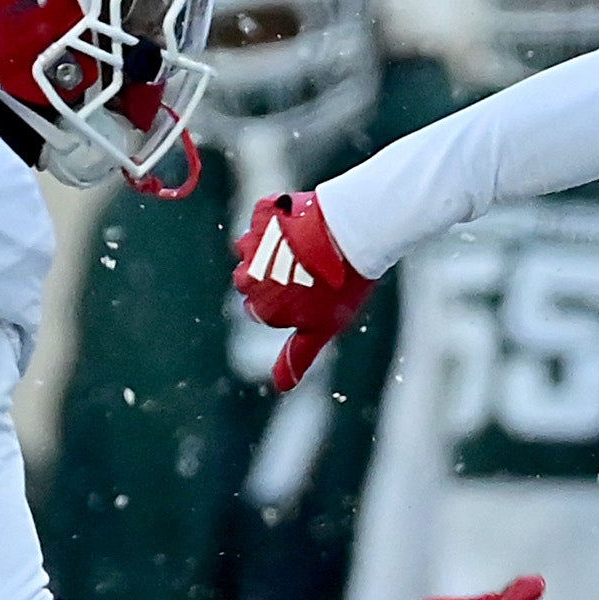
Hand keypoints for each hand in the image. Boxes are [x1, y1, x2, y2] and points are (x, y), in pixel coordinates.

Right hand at [234, 191, 376, 394]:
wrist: (351, 233)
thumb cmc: (340, 286)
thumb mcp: (323, 327)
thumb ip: (298, 355)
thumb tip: (281, 386)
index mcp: (259, 307)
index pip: (263, 310)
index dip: (290, 302)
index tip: (313, 293)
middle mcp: (247, 276)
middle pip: (254, 279)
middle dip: (277, 275)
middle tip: (312, 271)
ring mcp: (252, 242)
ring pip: (256, 247)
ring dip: (278, 247)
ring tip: (311, 247)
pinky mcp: (262, 212)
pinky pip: (266, 218)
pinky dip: (282, 220)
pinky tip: (305, 224)